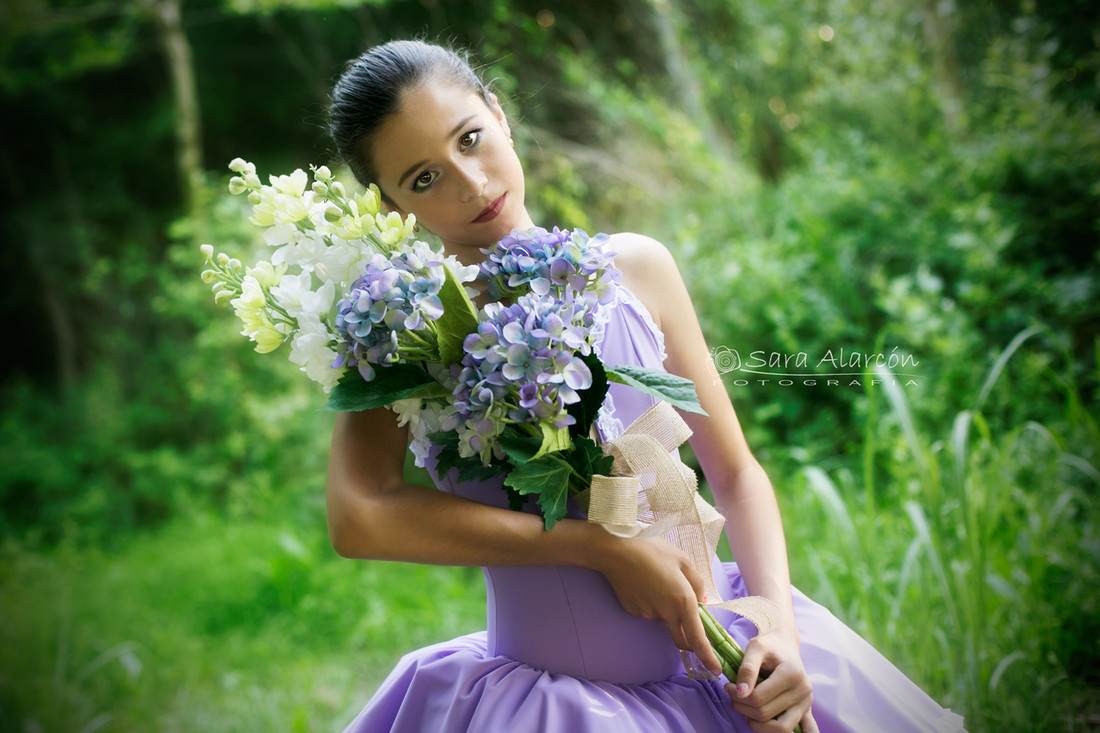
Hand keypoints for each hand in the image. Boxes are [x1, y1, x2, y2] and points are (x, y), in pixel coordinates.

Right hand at [595, 535, 723, 675]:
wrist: (616, 550)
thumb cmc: (652, 549)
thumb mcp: (683, 559)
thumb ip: (697, 582)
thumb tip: (702, 600)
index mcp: (683, 601)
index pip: (697, 639)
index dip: (708, 657)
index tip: (715, 670)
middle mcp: (666, 613)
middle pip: (681, 639)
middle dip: (689, 639)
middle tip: (688, 617)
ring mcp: (647, 614)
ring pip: (664, 621)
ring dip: (668, 611)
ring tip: (659, 581)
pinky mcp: (634, 611)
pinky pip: (649, 612)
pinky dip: (652, 603)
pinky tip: (645, 583)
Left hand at [725, 625, 816, 732]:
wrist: (785, 645)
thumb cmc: (769, 646)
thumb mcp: (755, 647)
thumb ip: (747, 669)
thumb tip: (740, 693)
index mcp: (792, 674)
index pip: (758, 698)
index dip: (737, 696)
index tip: (729, 687)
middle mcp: (803, 691)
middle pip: (766, 714)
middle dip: (743, 708)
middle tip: (734, 697)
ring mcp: (806, 703)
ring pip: (781, 729)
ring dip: (758, 725)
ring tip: (747, 711)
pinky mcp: (807, 711)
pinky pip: (806, 731)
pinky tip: (772, 729)